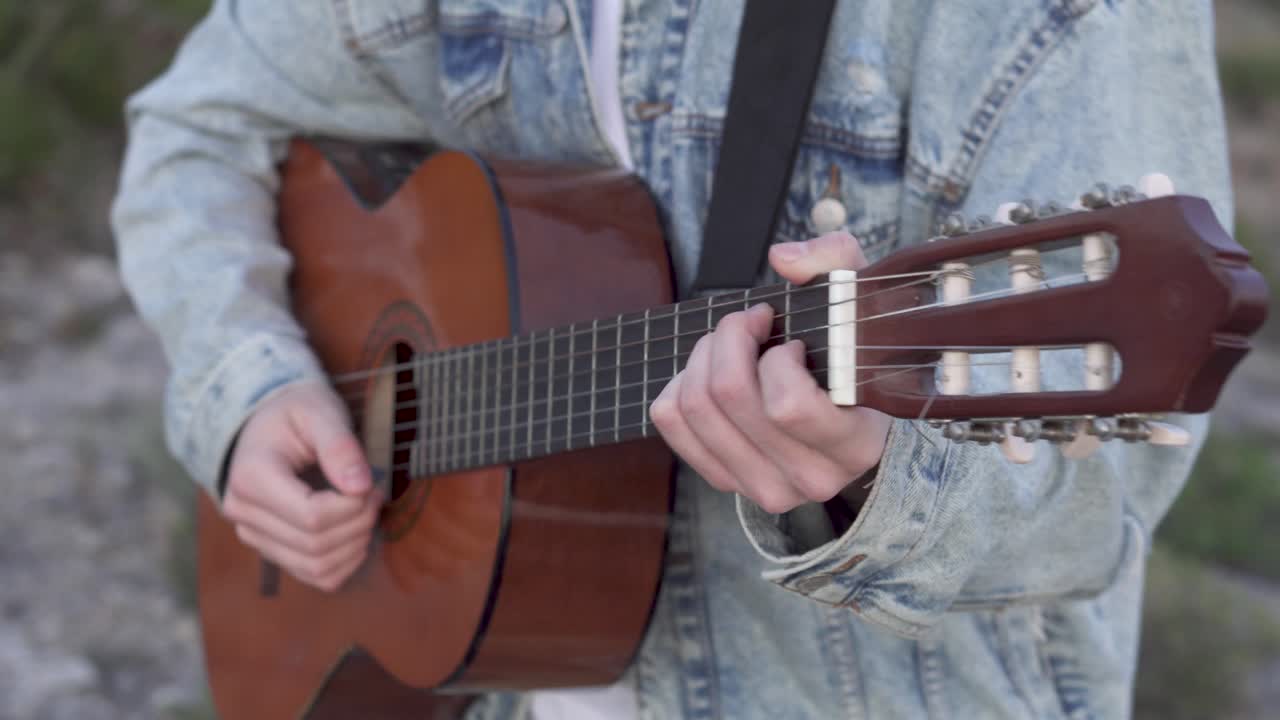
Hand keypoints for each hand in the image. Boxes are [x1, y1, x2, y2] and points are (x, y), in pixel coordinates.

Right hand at [222, 381, 381, 591]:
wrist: (270, 424)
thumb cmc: (296, 413)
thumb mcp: (319, 412)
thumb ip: (340, 446)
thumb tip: (360, 488)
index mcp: (250, 477)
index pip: (311, 516)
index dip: (352, 507)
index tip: (371, 483)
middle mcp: (242, 513)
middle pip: (315, 544)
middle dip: (359, 523)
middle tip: (376, 494)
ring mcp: (253, 535)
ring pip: (315, 566)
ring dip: (355, 545)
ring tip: (366, 511)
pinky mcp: (270, 549)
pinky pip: (314, 577)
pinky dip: (344, 563)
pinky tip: (356, 534)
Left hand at [650, 232, 891, 513]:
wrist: (851, 423)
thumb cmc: (854, 360)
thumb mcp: (859, 303)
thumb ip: (835, 264)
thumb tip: (782, 260)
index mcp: (853, 444)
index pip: (788, 406)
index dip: (777, 359)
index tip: (793, 341)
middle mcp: (810, 477)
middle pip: (732, 396)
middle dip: (730, 339)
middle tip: (749, 323)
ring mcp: (765, 486)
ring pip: (697, 407)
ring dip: (703, 358)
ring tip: (731, 345)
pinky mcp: (726, 481)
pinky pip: (671, 423)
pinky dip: (679, 384)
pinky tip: (709, 373)